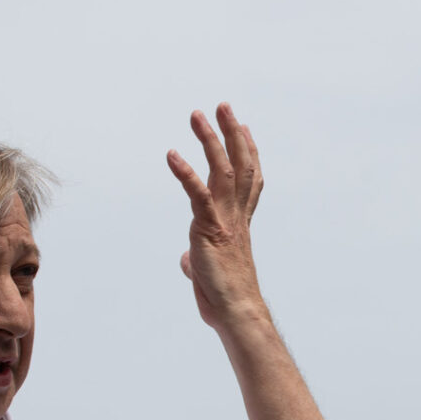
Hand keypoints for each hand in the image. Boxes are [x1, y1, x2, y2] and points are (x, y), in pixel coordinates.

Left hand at [166, 102, 267, 332]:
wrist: (236, 313)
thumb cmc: (225, 298)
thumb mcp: (206, 272)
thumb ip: (197, 258)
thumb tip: (187, 260)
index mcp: (238, 223)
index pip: (248, 180)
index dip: (248, 152)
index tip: (244, 128)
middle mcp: (237, 216)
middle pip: (240, 166)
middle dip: (232, 134)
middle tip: (224, 106)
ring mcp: (226, 221)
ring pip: (222, 172)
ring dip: (211, 140)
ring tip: (198, 114)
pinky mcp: (210, 230)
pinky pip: (198, 195)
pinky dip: (185, 173)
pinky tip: (172, 154)